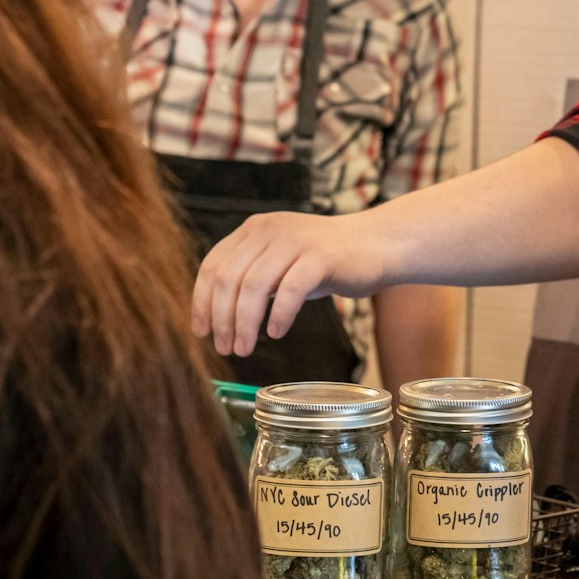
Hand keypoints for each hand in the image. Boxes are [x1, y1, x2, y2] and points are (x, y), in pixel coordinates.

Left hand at [191, 212, 388, 357]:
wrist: (377, 244)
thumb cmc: (326, 261)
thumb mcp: (281, 262)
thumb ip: (253, 277)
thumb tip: (217, 316)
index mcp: (254, 229)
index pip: (213, 265)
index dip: (201, 302)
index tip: (201, 332)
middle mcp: (270, 229)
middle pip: (229, 278)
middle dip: (222, 319)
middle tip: (225, 348)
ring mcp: (296, 240)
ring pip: (254, 285)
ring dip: (244, 323)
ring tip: (244, 348)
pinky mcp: (321, 256)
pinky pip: (290, 290)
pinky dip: (278, 316)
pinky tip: (277, 333)